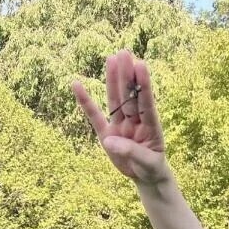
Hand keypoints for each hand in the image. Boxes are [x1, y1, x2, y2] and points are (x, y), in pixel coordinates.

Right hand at [71, 49, 168, 183]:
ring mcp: (121, 125)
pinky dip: (85, 102)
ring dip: (113, 80)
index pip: (146, 103)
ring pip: (116, 100)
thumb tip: (109, 141)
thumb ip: (131, 152)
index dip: (143, 86)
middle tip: (125, 53)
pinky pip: (94, 116)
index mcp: (151, 127)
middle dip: (127, 76)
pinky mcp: (107, 133)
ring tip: (112, 58)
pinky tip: (77, 84)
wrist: (146, 176)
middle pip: (130, 97)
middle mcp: (136, 121)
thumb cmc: (151, 168)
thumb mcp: (147, 164)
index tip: (141, 65)